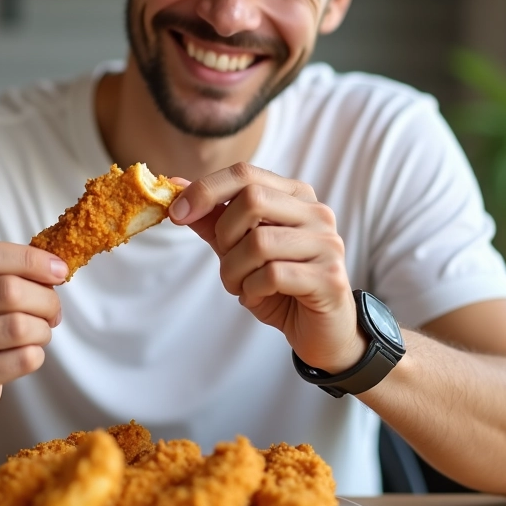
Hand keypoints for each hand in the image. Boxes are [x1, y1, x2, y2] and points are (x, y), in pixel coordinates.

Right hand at [0, 242, 66, 425]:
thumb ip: (2, 271)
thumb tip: (55, 267)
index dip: (30, 259)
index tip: (60, 269)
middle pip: (7, 290)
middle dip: (45, 298)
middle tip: (53, 309)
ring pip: (18, 326)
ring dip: (42, 328)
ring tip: (40, 331)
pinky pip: (22, 359)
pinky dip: (37, 353)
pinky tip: (26, 353)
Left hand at [168, 163, 364, 373]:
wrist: (320, 331)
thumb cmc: (280, 286)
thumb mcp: (239, 250)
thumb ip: (213, 219)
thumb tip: (177, 187)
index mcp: (295, 196)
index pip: (245, 174)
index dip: (205, 190)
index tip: (176, 213)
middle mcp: (316, 213)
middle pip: (252, 200)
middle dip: (225, 236)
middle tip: (227, 263)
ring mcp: (327, 244)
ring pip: (259, 242)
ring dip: (234, 271)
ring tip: (241, 287)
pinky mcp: (329, 277)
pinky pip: (273, 275)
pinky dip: (252, 290)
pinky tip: (258, 298)